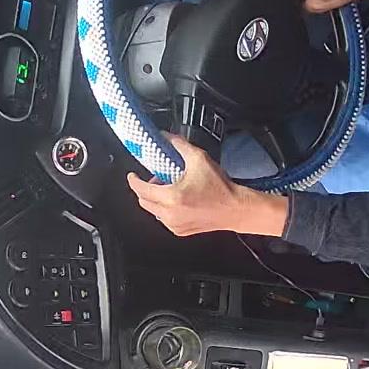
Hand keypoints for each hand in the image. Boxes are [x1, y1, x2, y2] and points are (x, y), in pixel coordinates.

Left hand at [126, 135, 288, 236]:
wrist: (235, 208)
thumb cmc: (221, 189)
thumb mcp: (199, 159)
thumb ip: (179, 145)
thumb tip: (166, 137)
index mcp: (172, 197)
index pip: (141, 189)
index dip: (133, 180)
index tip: (132, 175)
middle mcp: (170, 214)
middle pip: (143, 201)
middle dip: (145, 188)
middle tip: (155, 178)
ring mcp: (174, 225)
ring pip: (153, 211)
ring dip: (155, 199)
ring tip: (169, 188)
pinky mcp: (180, 231)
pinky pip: (164, 219)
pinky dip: (165, 209)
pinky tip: (177, 200)